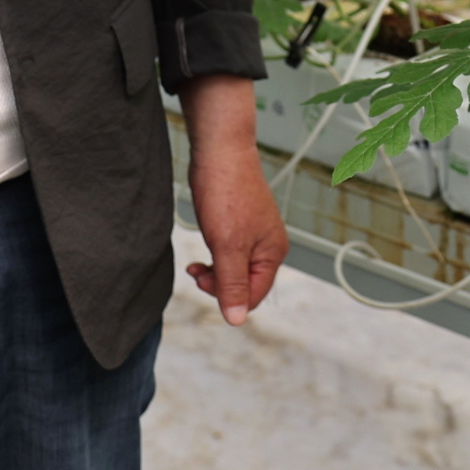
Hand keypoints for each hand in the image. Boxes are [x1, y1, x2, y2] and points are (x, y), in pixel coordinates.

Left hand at [177, 74, 285, 326]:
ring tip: (196, 265)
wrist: (219, 150)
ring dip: (214, 272)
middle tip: (197, 271)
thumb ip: (232, 285)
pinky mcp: (240, 223)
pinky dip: (214, 257)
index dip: (227, 297)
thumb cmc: (226, 193)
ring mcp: (255, 234)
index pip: (254, 296)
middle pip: (245, 285)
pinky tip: (202, 250)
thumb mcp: (227, 245)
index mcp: (273, 253)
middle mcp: (268, 246)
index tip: (203, 280)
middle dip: (219, 284)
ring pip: (235, 270)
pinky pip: (230, 253)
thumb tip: (237, 320)